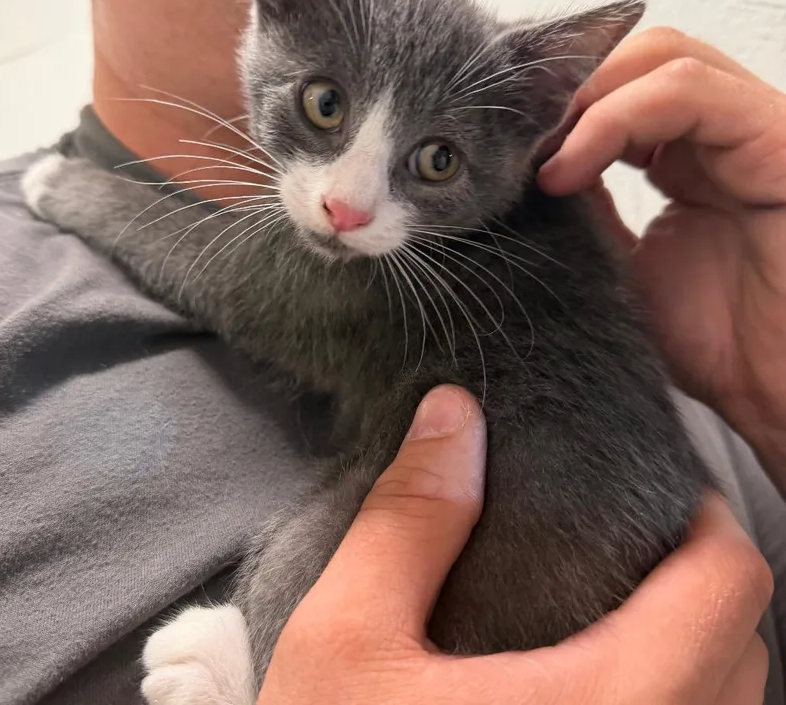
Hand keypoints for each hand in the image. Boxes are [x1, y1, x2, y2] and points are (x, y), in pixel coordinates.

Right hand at [257, 385, 771, 704]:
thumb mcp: (345, 639)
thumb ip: (408, 520)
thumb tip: (452, 413)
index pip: (729, 588)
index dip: (706, 520)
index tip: (661, 491)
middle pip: (743, 650)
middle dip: (701, 582)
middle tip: (631, 541)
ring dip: (694, 647)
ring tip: (616, 606)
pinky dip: (672, 699)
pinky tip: (593, 683)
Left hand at [538, 28, 785, 488]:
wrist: (777, 388)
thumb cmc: (714, 339)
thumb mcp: (622, 266)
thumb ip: (587, 211)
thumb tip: (530, 175)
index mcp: (687, 160)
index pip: (616, 91)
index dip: (553, 110)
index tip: (495, 148)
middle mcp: (717, 136)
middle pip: (632, 62)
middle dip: (563, 97)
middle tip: (511, 148)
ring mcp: (748, 130)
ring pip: (659, 58)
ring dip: (582, 103)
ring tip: (537, 166)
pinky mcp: (776, 139)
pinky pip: (688, 92)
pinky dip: (615, 118)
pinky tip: (566, 171)